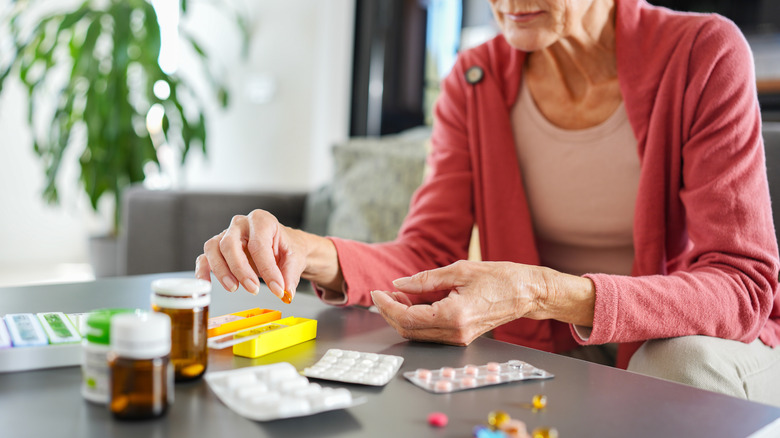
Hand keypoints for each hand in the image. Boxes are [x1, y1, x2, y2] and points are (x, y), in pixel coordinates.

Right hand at [195, 210, 307, 300]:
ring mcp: (226, 235)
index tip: (277, 288)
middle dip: (240, 270)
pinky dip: (203, 272)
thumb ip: (290, 274)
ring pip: (213, 249)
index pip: (259, 245)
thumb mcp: (295, 258)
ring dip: (221, 271)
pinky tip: (208, 285)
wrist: (282, 247)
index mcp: (262, 220)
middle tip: (253, 288)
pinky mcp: (218, 249)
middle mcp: (241, 224)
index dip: (268, 269)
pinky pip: (204, 258)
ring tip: (234, 288)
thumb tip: (286, 291)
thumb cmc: (286, 247)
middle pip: (230, 244)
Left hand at [370, 260, 594, 345]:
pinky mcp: (461, 336)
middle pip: (409, 330)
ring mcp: (459, 338)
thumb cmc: (499, 278)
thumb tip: (399, 283)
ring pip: (418, 333)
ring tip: (399, 293)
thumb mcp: (459, 270)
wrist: (526, 292)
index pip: (408, 317)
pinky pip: (430, 332)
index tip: (377, 292)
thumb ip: (425, 279)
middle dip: (391, 311)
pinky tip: (414, 301)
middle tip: (384, 292)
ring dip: (402, 315)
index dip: (387, 305)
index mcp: (454, 316)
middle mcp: (455, 333)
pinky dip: (416, 318)